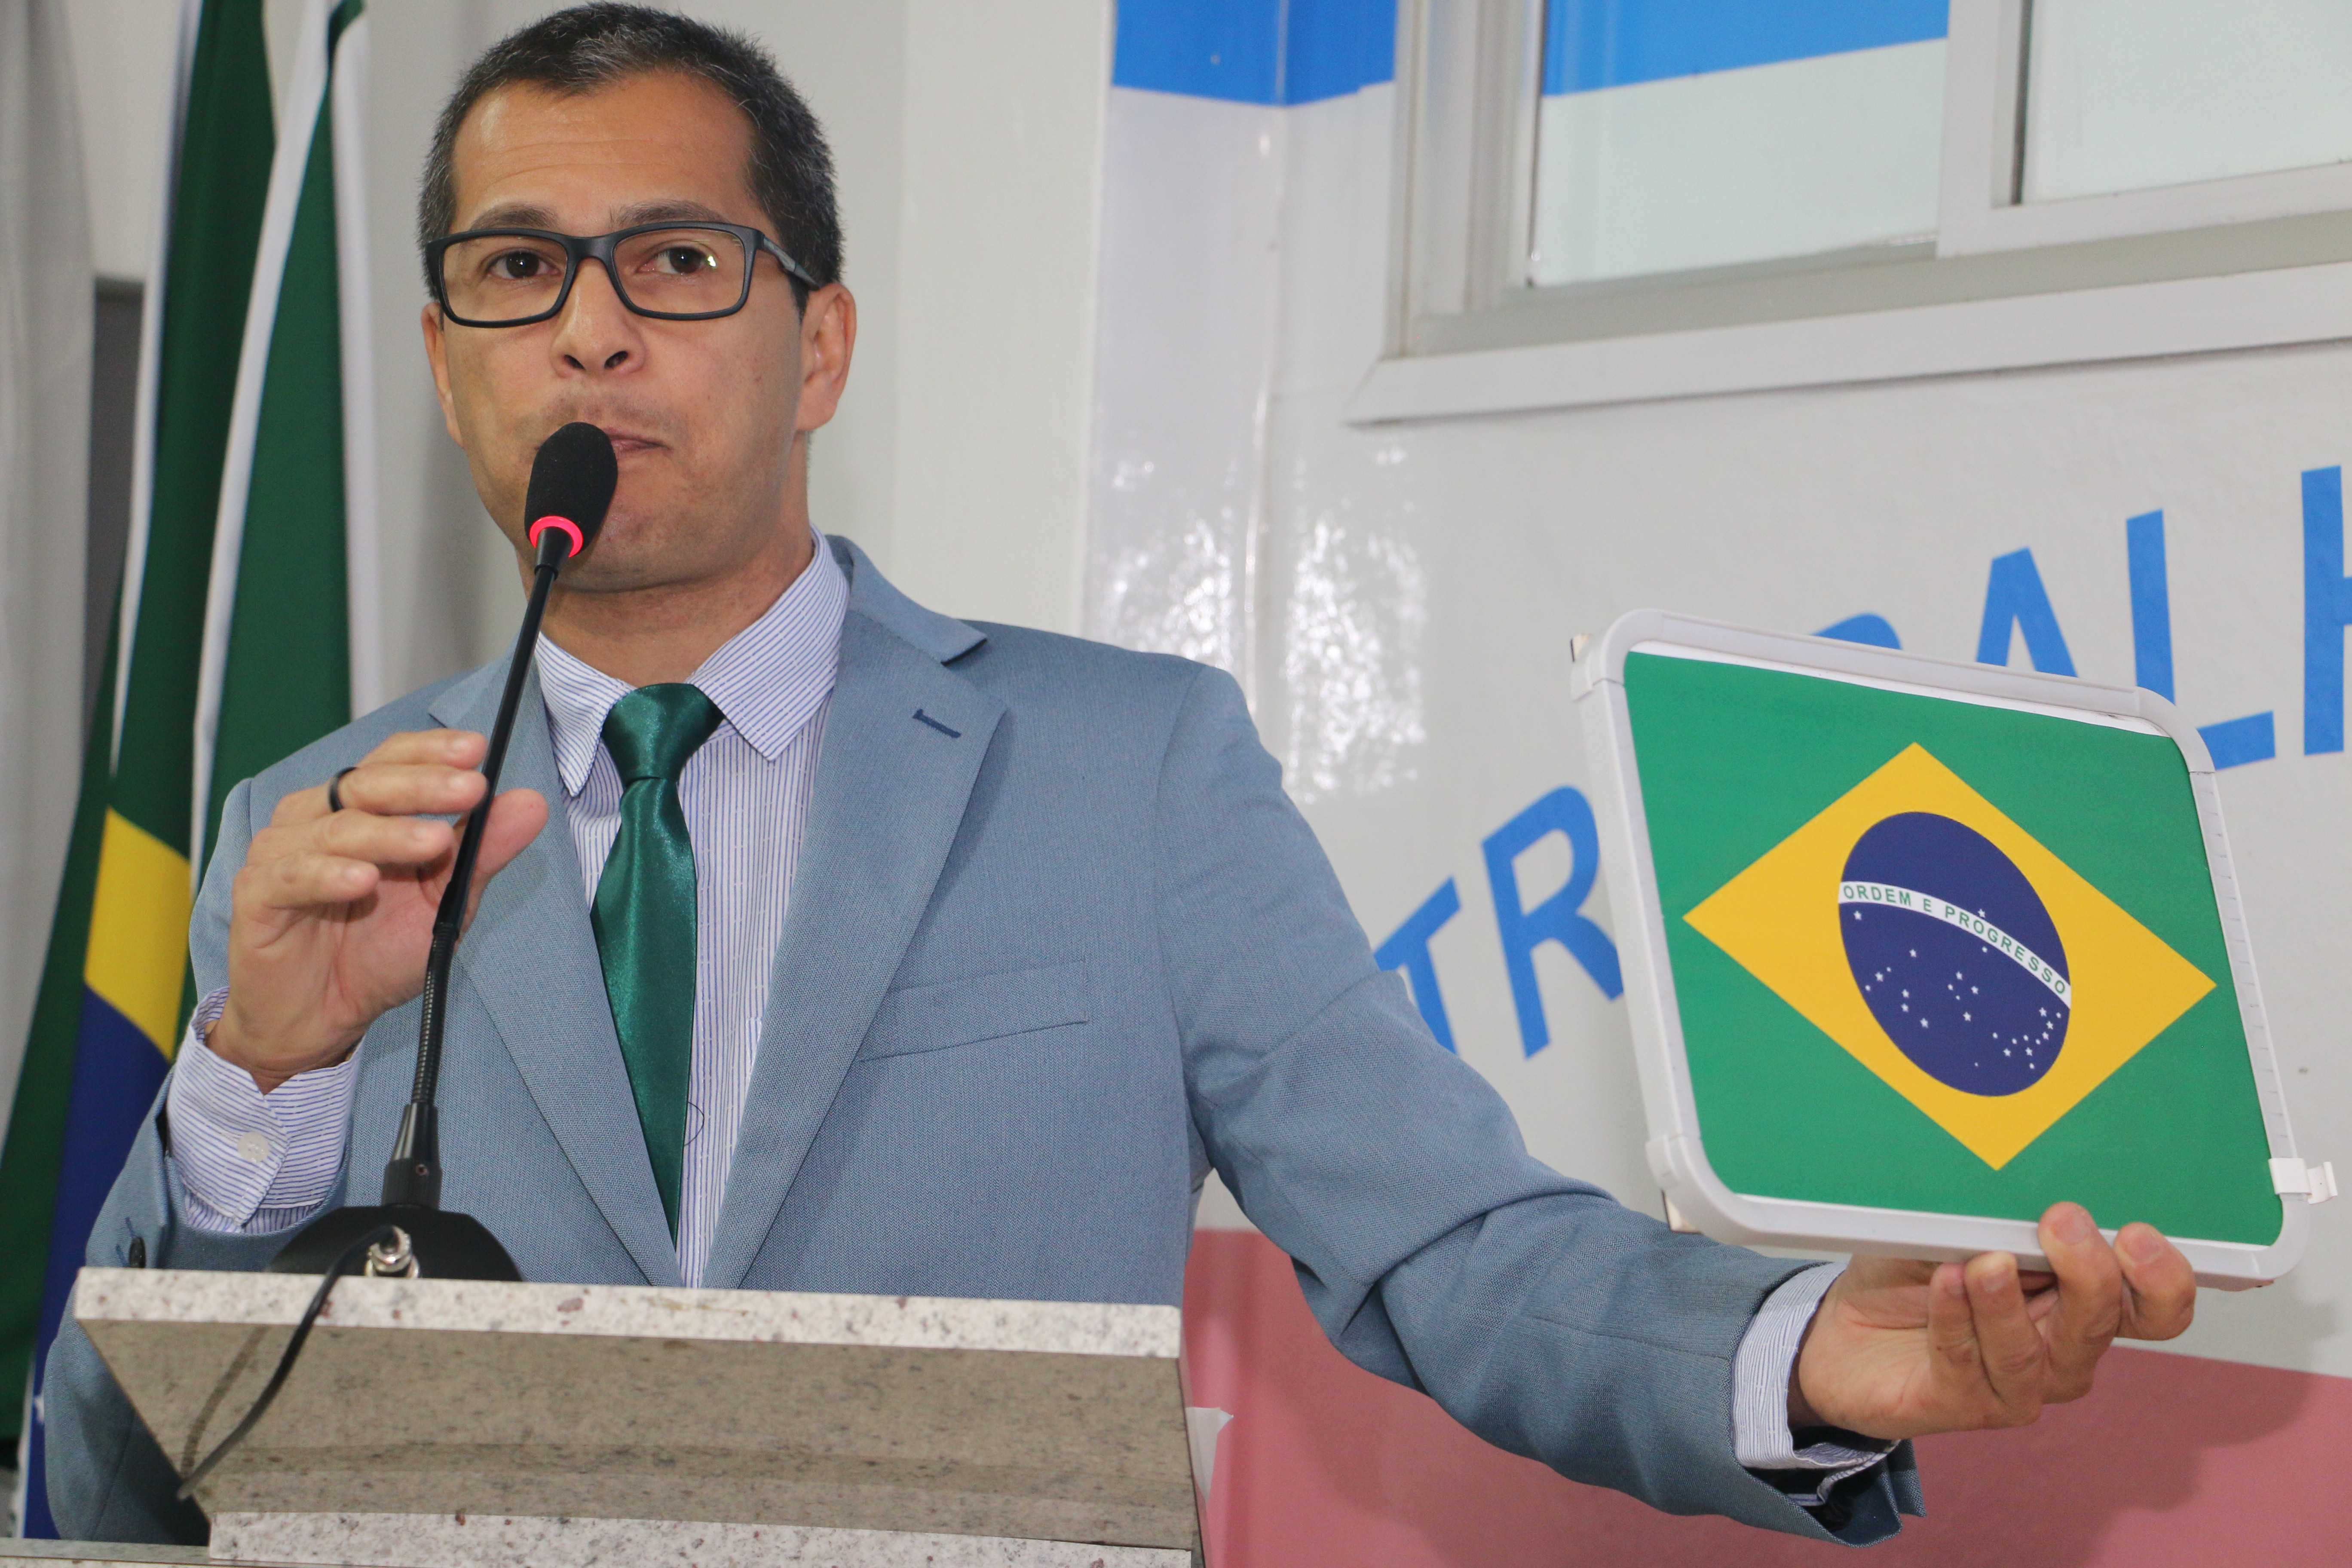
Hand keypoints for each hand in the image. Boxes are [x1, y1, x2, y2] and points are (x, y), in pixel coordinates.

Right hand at [208, 730, 547, 1092]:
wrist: (321, 1014)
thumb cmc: (378, 950)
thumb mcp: (444, 902)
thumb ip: (481, 852)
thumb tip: (532, 804)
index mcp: (360, 808)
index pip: (391, 760)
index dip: (431, 752)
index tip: (476, 750)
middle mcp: (317, 818)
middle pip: (366, 785)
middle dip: (422, 785)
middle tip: (470, 788)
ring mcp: (282, 852)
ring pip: (336, 828)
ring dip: (388, 834)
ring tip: (433, 842)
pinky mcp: (257, 893)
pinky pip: (292, 876)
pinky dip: (328, 875)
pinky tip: (362, 879)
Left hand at [1788, 1202, 2196, 1440]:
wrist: (1846, 1331)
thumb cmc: (1916, 1272)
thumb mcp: (1960, 1229)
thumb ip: (2003, 1219)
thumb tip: (2030, 1190)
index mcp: (2079, 1304)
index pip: (2154, 1307)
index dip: (2161, 1279)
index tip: (2136, 1233)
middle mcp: (2061, 1350)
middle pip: (2102, 1326)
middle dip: (2089, 1273)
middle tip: (2061, 1222)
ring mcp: (2016, 1385)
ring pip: (2033, 1353)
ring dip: (2007, 1303)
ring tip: (1983, 1261)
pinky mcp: (1964, 1405)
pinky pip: (1968, 1365)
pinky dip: (1955, 1319)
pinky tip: (1943, 1283)